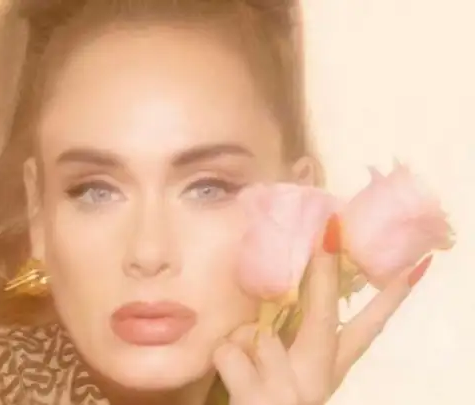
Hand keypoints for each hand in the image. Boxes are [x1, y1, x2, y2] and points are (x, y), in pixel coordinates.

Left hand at [213, 227, 432, 404]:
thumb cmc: (265, 394)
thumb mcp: (287, 370)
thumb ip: (287, 336)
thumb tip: (273, 298)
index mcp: (329, 369)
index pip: (368, 330)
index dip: (390, 298)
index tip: (413, 265)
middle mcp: (317, 379)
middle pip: (323, 318)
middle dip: (324, 274)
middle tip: (329, 233)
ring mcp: (289, 390)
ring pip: (261, 335)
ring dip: (243, 341)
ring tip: (244, 364)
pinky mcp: (259, 400)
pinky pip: (230, 351)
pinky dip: (224, 358)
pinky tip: (232, 379)